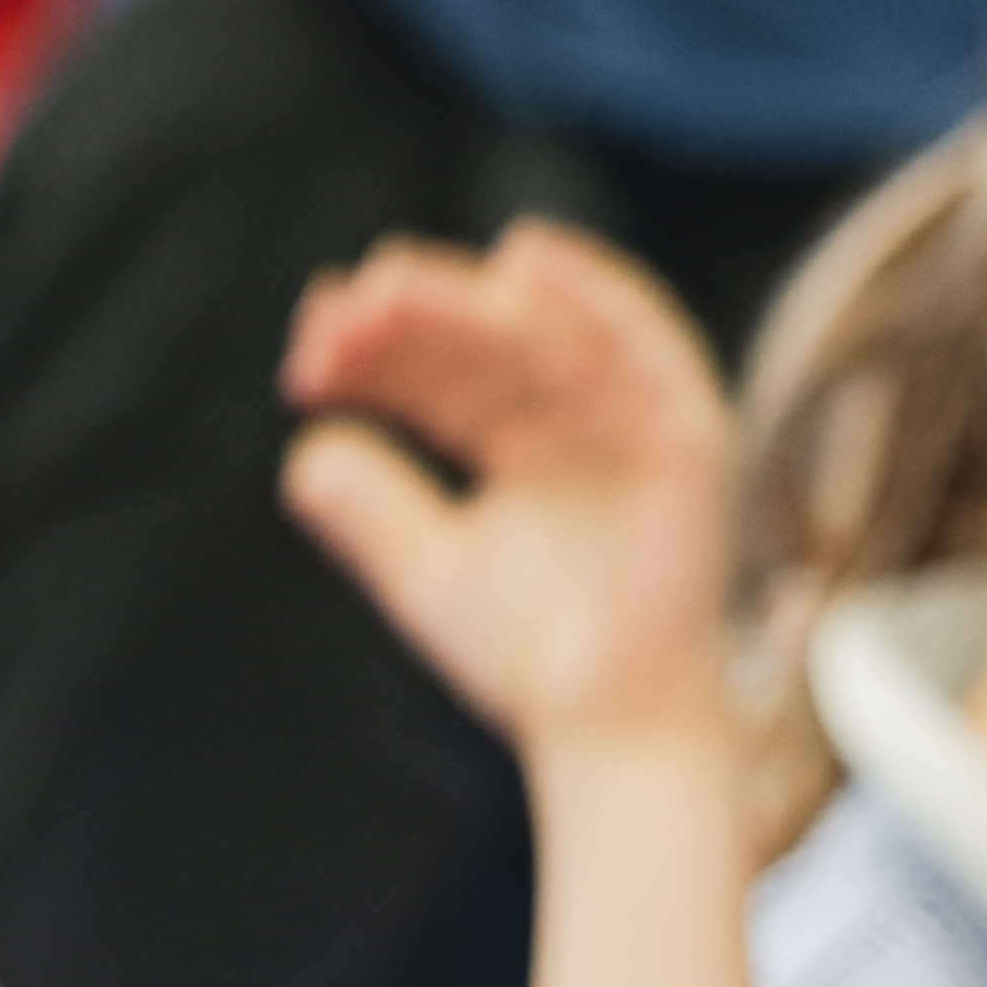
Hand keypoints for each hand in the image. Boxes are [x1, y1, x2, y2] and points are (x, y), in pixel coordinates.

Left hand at [280, 219, 737, 766]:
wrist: (609, 729)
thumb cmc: (531, 656)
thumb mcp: (427, 571)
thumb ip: (370, 508)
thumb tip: (302, 450)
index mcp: (521, 440)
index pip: (439, 373)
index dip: (375, 354)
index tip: (305, 354)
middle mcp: (577, 417)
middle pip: (481, 343)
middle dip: (407, 323)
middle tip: (332, 314)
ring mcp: (633, 420)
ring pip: (544, 333)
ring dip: (470, 302)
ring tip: (389, 286)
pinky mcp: (685, 435)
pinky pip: (646, 347)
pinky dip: (595, 294)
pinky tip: (525, 258)